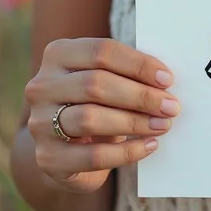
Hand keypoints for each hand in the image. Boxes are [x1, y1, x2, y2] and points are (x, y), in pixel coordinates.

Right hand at [25, 38, 179, 193]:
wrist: (68, 149)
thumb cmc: (96, 102)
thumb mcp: (107, 79)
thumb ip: (127, 73)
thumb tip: (164, 80)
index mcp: (58, 54)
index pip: (102, 51)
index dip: (138, 64)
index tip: (167, 79)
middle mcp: (42, 86)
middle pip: (96, 84)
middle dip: (140, 96)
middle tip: (170, 106)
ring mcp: (40, 123)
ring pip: (90, 118)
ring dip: (134, 122)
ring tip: (163, 125)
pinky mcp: (47, 158)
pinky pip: (92, 156)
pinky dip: (126, 152)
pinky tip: (149, 145)